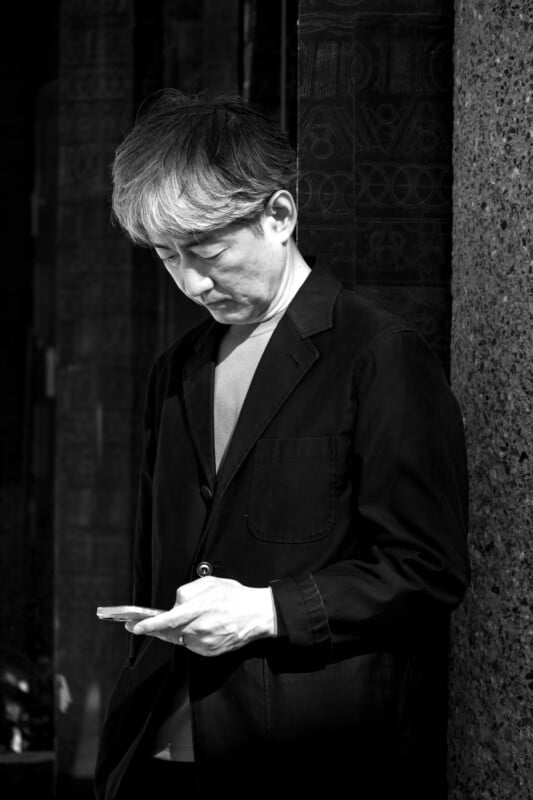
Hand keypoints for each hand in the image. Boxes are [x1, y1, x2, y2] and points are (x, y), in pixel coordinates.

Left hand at [125, 576, 276, 656]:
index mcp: (200, 609)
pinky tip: (201, 627)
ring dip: (177, 631)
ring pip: (179, 639)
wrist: (258, 615)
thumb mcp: (210, 583)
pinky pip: (191, 646)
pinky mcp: (210, 652)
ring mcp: (205, 643)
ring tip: (193, 618)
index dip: (149, 626)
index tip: (135, 627)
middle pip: (169, 632)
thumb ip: (187, 591)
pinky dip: (189, 637)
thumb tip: (174, 604)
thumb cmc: (235, 597)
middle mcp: (201, 629)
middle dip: (157, 628)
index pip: (167, 621)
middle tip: (144, 624)